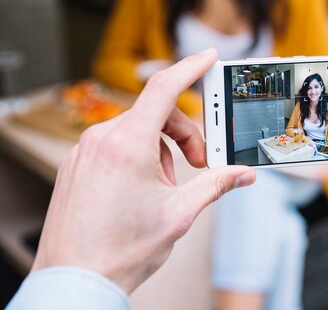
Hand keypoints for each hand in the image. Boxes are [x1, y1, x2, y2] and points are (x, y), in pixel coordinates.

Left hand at [31, 49, 254, 292]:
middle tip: (199, 162)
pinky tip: (140, 188)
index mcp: (128, 144)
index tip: (207, 58)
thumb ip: (216, 184)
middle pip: (155, 113)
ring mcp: (84, 151)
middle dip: (184, 133)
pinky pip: (114, 145)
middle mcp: (101, 139)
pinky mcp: (76, 164)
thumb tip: (242, 174)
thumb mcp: (180, 213)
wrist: (76, 279)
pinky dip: (136, 157)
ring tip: (164, 187)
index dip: (190, 67)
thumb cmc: (120, 250)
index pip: (164, 87)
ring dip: (159, 149)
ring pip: (135, 130)